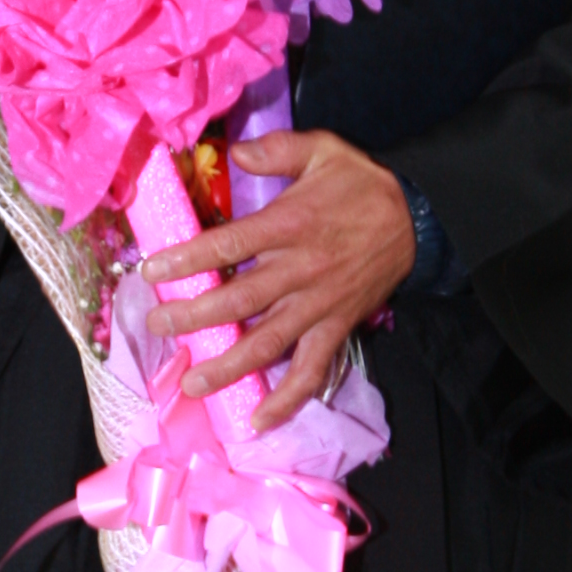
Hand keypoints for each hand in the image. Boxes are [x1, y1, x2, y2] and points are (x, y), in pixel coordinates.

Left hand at [138, 129, 415, 434]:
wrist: (419, 217)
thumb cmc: (363, 184)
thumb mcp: (323, 150)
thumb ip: (277, 150)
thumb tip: (236, 153)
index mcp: (289, 225)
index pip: (228, 245)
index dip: (188, 260)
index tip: (152, 272)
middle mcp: (300, 271)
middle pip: (238, 300)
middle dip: (193, 316)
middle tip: (158, 325)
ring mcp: (318, 305)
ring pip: (267, 342)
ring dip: (228, 366)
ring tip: (193, 382)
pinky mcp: (337, 327)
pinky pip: (311, 369)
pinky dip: (288, 399)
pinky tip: (260, 421)